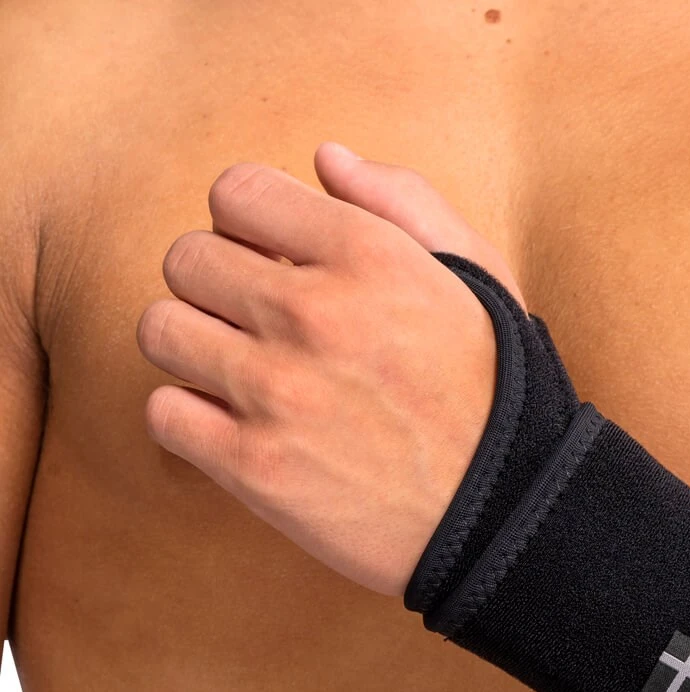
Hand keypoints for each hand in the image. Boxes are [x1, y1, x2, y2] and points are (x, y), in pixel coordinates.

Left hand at [137, 143, 527, 596]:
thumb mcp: (478, 277)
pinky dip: (192, 418)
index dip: (249, 224)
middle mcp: (314, 313)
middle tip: (260, 322)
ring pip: (162, 330)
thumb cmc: (496, 393)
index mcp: (369, 254)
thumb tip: (324, 159)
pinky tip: (240, 425)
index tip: (274, 259)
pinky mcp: (255, 468)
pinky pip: (164, 412)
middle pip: (186, 259)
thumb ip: (405, 201)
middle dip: (219, 284)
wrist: (506, 512)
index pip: (235, 192)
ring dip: (196, 347)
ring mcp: (278, 393)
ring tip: (244, 372)